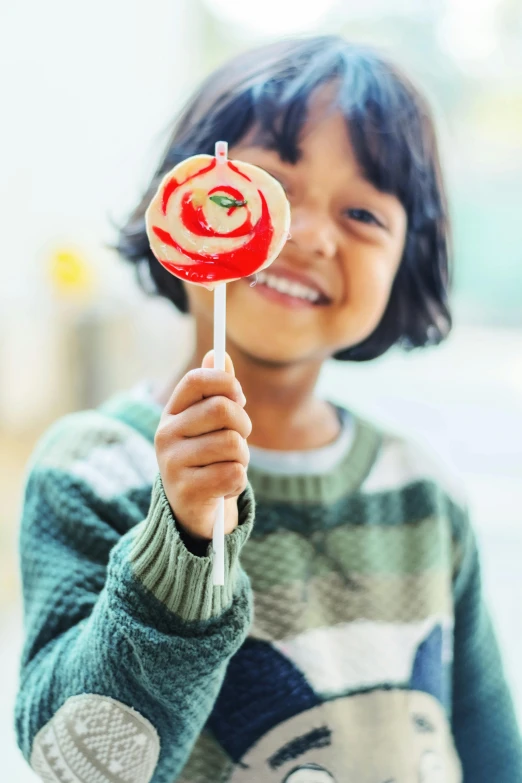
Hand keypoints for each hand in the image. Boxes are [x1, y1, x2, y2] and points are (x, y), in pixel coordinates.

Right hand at [155, 351, 250, 540]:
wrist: (192, 511)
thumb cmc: (206, 458)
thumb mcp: (209, 423)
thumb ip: (216, 390)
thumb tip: (217, 354)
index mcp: (171, 413)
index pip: (197, 380)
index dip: (226, 383)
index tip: (238, 398)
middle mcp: (165, 435)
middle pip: (221, 410)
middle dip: (243, 425)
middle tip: (241, 438)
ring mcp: (172, 464)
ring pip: (232, 444)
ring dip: (242, 457)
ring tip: (228, 465)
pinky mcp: (187, 491)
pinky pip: (234, 474)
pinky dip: (238, 482)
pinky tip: (223, 487)